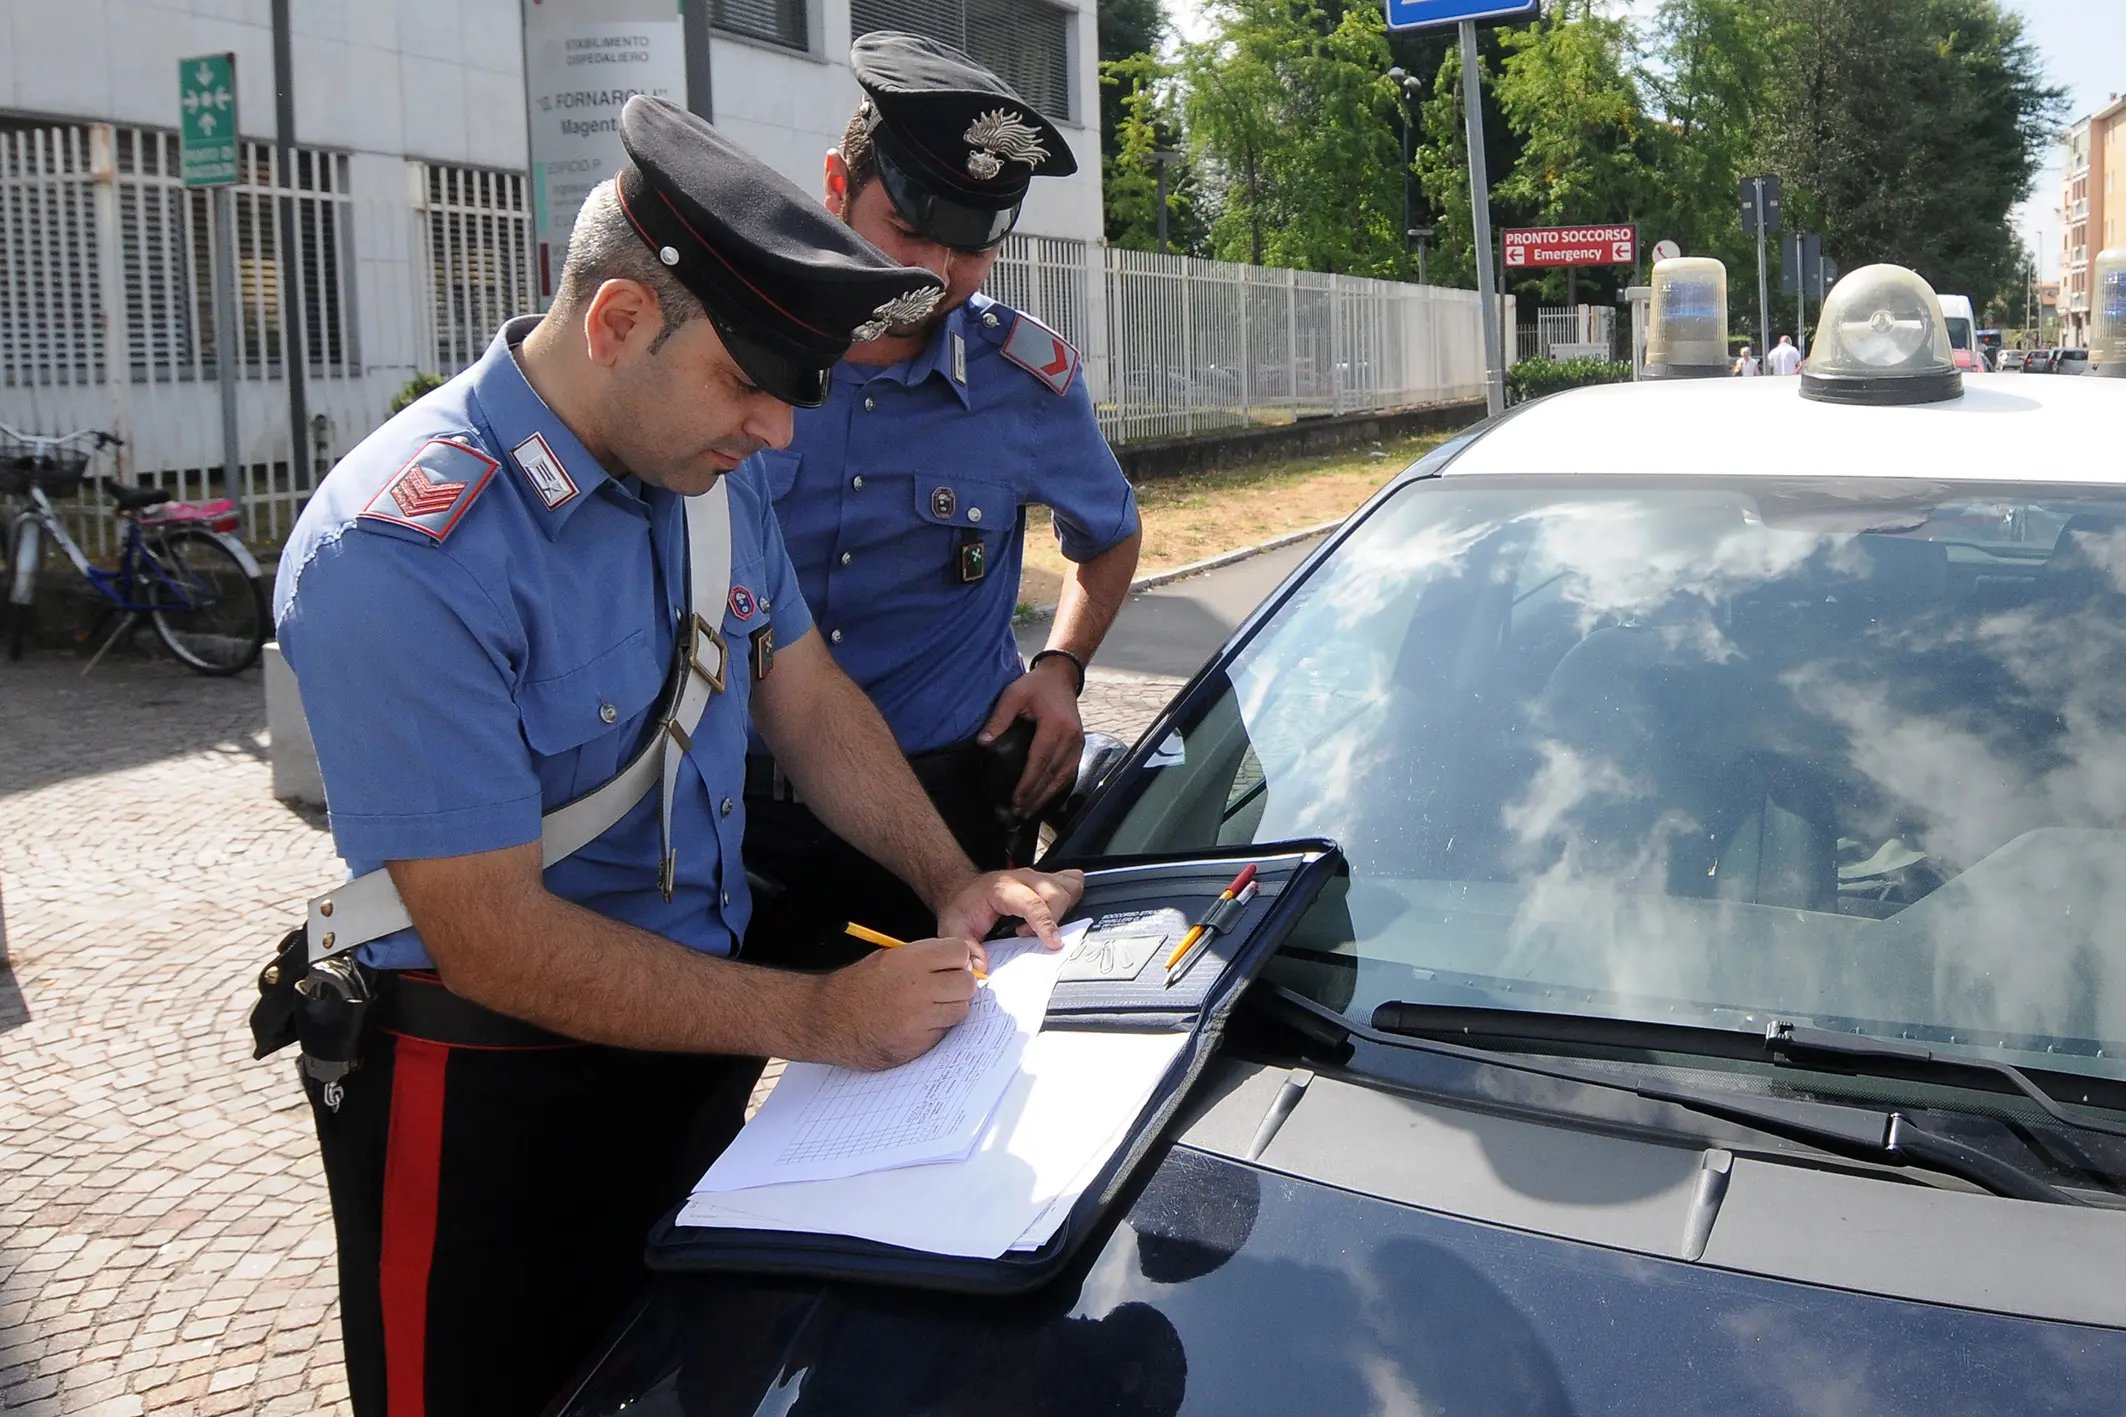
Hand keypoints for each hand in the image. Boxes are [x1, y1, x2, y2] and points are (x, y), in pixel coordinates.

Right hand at [807, 937, 990, 1069]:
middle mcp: (918, 989)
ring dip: (950, 1008)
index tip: (951, 964)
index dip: (957, 958)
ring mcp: (919, 1019)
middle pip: (967, 983)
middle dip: (959, 984)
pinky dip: (935, 1028)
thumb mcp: (887, 957)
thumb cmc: (856, 986)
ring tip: (928, 1007)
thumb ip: (923, 957)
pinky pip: (943, 1033)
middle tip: (944, 988)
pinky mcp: (917, 1044)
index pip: (961, 952)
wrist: (827, 1020)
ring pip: (960, 1010)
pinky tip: (916, 1024)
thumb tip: (960, 961)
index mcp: (910, 961)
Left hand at [937, 867, 1085, 950]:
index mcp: (1003, 888)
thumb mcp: (954, 928)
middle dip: (1054, 921)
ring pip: (1069, 886)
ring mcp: (1037, 877)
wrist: (962, 888)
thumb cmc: (962, 907)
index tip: (1054, 943)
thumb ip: (968, 948)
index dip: (1046, 924)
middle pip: (1057, 894)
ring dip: (1065, 909)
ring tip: (1043, 925)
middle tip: (1030, 936)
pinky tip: (1057, 914)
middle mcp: (1024, 878)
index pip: (1032, 903)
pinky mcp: (1045, 880)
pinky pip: (1071, 883)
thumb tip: (981, 967)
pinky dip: (1071, 899)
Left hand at [977, 658, 1084, 816]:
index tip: (1016, 799)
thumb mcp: (1013, 695)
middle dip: (1035, 796)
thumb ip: (998, 719)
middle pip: (1052, 773)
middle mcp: (1070, 736)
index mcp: (1055, 725)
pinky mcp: (1079, 745)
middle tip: (1019, 812)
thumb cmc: (1035, 686)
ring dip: (1046, 796)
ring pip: (1063, 776)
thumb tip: (983, 743)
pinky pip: (1068, 772)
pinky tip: (1044, 798)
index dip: (1028, 783)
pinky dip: (1056, 788)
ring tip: (1030, 811)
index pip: (1041, 760)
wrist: (1061, 677)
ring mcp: (1078, 742)